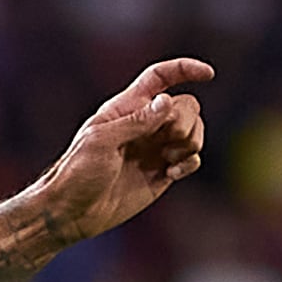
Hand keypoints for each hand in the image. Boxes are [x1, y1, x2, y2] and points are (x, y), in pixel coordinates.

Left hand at [33, 57, 213, 246]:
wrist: (72, 212)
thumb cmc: (77, 173)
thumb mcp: (101, 142)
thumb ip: (136, 122)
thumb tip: (167, 101)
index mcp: (126, 107)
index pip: (160, 77)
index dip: (185, 70)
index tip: (209, 74)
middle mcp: (145, 124)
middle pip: (186, 105)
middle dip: (186, 119)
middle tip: (170, 138)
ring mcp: (156, 147)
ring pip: (195, 130)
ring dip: (192, 141)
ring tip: (169, 159)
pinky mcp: (162, 171)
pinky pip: (192, 158)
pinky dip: (190, 162)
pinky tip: (171, 173)